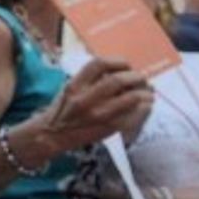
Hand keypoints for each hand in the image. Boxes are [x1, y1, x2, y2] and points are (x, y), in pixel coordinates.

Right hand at [34, 57, 152, 153]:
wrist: (52, 135)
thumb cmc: (63, 109)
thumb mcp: (70, 88)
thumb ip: (91, 78)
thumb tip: (123, 71)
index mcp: (74, 86)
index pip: (99, 64)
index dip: (118, 62)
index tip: (126, 65)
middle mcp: (85, 99)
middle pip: (118, 80)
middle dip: (136, 77)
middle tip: (141, 79)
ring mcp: (98, 115)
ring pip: (131, 97)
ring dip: (145, 93)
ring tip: (146, 93)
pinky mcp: (109, 128)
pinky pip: (136, 115)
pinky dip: (145, 108)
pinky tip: (144, 106)